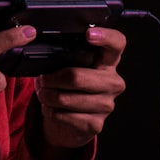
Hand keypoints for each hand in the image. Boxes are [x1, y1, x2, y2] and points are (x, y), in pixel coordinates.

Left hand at [34, 27, 127, 150]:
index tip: (88, 34)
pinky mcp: (96, 124)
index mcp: (108, 62)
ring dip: (47, 96)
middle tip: (42, 80)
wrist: (71, 122)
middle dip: (51, 79)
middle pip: (76, 76)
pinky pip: (63, 116)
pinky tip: (51, 108)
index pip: (117, 43)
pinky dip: (50, 111)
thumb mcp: (70, 67)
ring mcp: (107, 104)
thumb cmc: (69, 87)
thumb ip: (66, 56)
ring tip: (44, 94)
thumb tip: (47, 54)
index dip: (105, 37)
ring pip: (65, 98)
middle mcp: (112, 82)